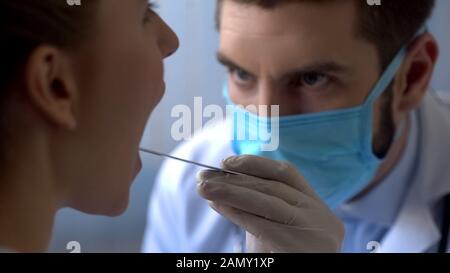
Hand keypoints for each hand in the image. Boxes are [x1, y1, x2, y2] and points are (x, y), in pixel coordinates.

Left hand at [197, 155, 344, 252]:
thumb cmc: (286, 256)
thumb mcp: (279, 230)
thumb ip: (260, 209)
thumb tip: (224, 185)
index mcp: (317, 207)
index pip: (288, 173)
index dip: (256, 164)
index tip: (226, 162)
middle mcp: (321, 216)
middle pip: (273, 187)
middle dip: (235, 179)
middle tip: (204, 176)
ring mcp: (313, 231)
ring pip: (267, 202)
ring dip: (231, 192)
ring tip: (205, 188)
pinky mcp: (298, 247)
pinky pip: (261, 225)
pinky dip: (236, 212)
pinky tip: (217, 205)